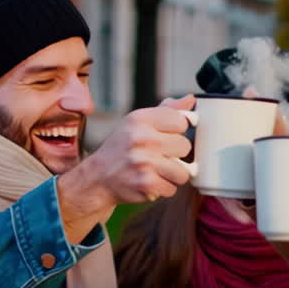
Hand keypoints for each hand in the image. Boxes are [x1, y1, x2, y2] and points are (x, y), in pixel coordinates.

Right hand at [57, 95, 196, 241]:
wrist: (97, 178)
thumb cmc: (122, 148)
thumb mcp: (138, 122)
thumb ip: (166, 111)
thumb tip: (191, 99)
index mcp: (140, 119)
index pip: (181, 121)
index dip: (177, 131)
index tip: (166, 135)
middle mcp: (142, 138)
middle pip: (185, 146)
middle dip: (175, 154)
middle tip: (158, 156)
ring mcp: (144, 162)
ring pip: (183, 171)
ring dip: (172, 174)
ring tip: (155, 170)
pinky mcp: (146, 184)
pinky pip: (172, 188)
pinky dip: (163, 188)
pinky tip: (149, 182)